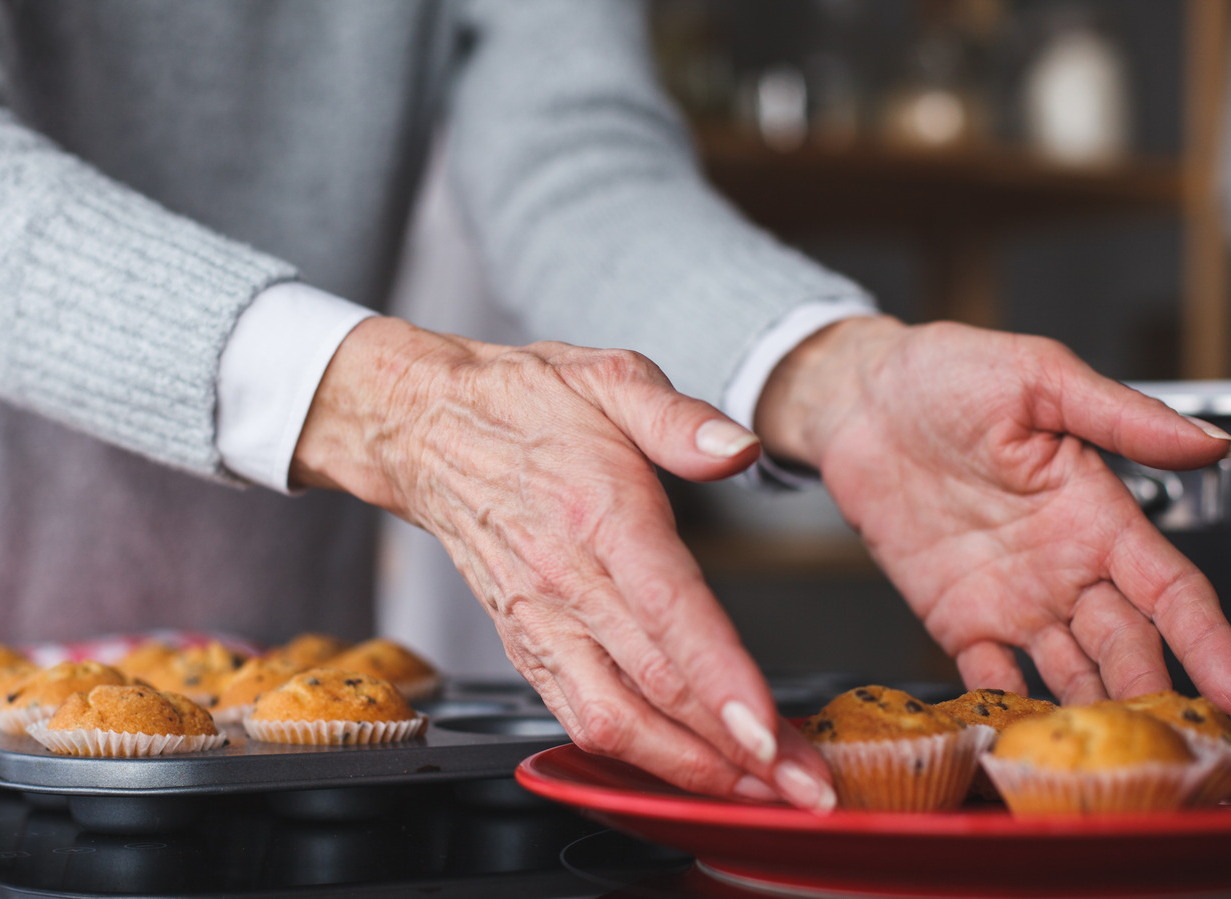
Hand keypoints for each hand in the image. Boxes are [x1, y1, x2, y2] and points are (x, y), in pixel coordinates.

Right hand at [293, 317, 837, 808]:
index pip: (667, 613)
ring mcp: (540, 623)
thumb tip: (736, 448)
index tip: (771, 732)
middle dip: (734, 752)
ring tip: (756, 792)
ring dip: (687, 771)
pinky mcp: (527, 646)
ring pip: (611, 723)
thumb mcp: (609, 376)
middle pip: (653, 688)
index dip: (721, 682)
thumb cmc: (526, 404)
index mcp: (597, 512)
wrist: (429, 429)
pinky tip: (688, 770)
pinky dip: (635, 759)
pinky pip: (578, 718)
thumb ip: (679, 418)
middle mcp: (565, 581)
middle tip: (801, 786)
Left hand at [756, 316, 1230, 719]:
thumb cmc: (947, 374)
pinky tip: (1022, 744)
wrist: (858, 399)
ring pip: (1071, 675)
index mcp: (1097, 512)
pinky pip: (991, 678)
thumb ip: (1121, 417)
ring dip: (1092, 717)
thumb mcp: (1038, 377)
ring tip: (1109, 764)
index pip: (1171, 589)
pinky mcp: (956, 619)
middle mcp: (1065, 567)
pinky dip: (1009, 713)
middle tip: (1169, 749)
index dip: (1209, 642)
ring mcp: (1012, 599)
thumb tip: (1209, 444)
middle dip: (1152, 697)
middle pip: (1127, 646)